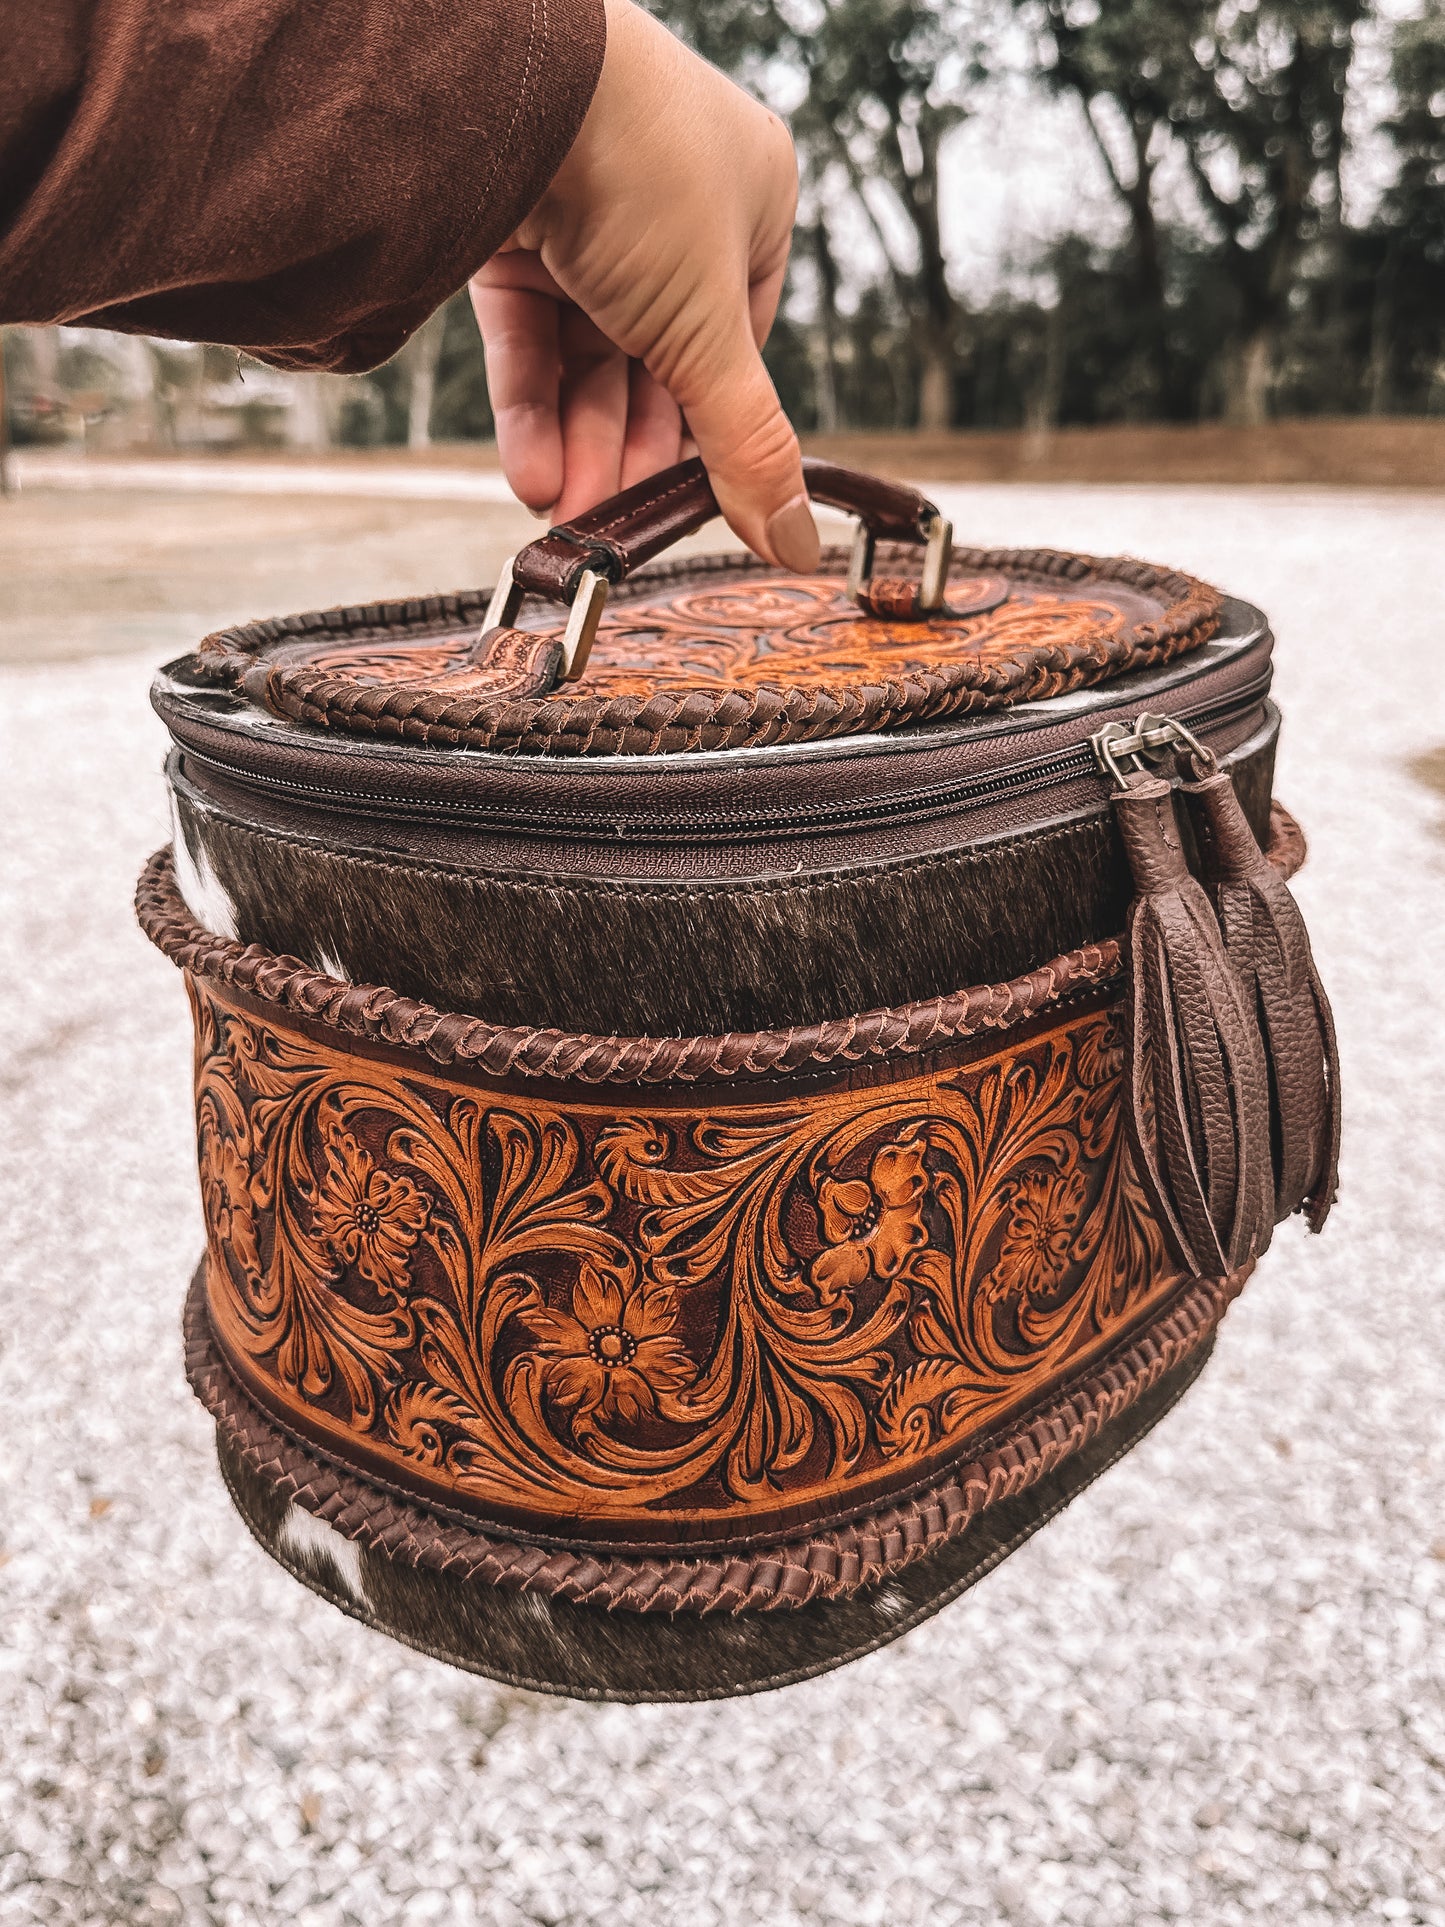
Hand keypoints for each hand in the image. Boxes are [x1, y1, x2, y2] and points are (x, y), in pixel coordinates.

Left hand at [469, 0, 818, 571]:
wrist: (517, 87)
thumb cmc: (643, 173)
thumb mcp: (711, 334)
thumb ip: (748, 446)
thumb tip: (796, 542)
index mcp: (751, 202)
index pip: (735, 347)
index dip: (709, 434)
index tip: (686, 506)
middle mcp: (672, 202)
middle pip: (656, 363)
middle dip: (630, 453)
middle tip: (613, 526)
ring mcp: (587, 210)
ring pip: (587, 356)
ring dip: (578, 445)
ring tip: (564, 514)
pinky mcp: (510, 222)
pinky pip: (528, 333)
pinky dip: (530, 408)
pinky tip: (532, 474)